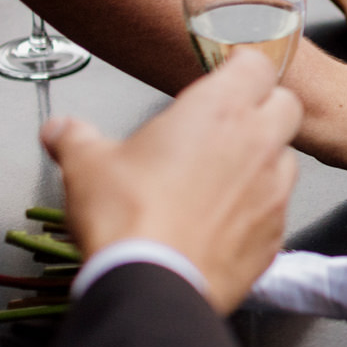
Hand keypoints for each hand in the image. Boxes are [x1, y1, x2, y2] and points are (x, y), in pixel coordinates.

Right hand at [41, 50, 301, 313]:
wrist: (153, 283)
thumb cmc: (128, 218)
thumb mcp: (87, 166)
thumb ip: (75, 138)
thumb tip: (60, 130)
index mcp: (219, 110)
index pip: (257, 64)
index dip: (243, 66)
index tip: (228, 73)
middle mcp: (258, 142)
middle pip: (286, 105)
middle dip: (265, 106)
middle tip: (231, 121)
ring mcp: (274, 189)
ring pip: (286, 157)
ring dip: (264, 159)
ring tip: (224, 175)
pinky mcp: (276, 232)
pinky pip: (277, 208)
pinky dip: (258, 207)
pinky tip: (225, 219)